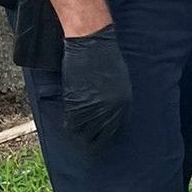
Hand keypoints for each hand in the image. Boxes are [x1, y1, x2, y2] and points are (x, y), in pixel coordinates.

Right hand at [61, 25, 131, 148]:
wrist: (93, 44)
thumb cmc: (106, 59)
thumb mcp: (119, 83)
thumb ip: (115, 101)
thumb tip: (107, 114)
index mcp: (124, 105)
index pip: (114, 130)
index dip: (104, 137)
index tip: (98, 141)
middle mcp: (111, 110)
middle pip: (100, 136)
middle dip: (92, 142)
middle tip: (85, 147)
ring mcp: (94, 107)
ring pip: (84, 132)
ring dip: (78, 136)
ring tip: (74, 139)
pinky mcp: (77, 102)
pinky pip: (73, 121)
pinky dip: (69, 125)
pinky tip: (68, 127)